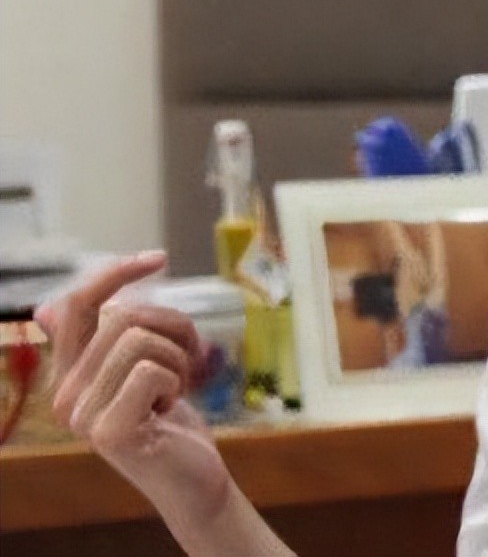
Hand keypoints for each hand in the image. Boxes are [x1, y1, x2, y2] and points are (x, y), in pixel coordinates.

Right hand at [35, 251, 231, 530]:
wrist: (193, 478)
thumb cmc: (170, 421)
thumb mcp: (140, 371)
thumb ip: (104, 341)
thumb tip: (45, 309)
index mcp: (70, 374)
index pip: (78, 305)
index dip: (115, 273)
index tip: (158, 258)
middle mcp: (66, 395)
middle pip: (124, 317)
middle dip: (174, 330)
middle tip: (186, 364)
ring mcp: (83, 416)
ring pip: (140, 340)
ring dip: (179, 359)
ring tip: (176, 391)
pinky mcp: (110, 431)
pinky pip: (152, 371)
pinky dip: (177, 383)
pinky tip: (171, 411)